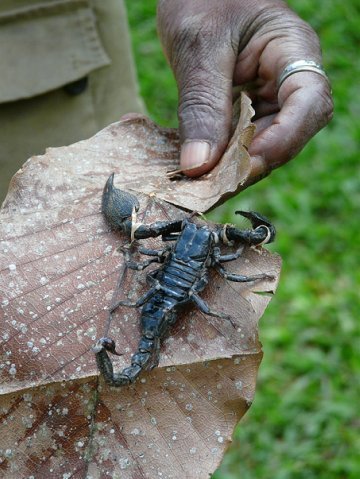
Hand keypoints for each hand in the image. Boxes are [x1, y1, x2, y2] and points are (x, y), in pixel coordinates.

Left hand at [157, 0, 332, 181]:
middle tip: (210, 190)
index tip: (246, 162)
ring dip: (233, 170)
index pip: (310, 102)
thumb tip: (198, 166)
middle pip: (286, 136)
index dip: (284, 138)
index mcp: (293, 50)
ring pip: (262, 147)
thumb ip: (201, 105)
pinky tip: (199, 175)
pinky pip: (241, 143)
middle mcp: (287, 81)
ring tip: (200, 188)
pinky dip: (221, 161)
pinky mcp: (248, 112)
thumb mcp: (198, 47)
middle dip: (251, 164)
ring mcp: (269, 99)